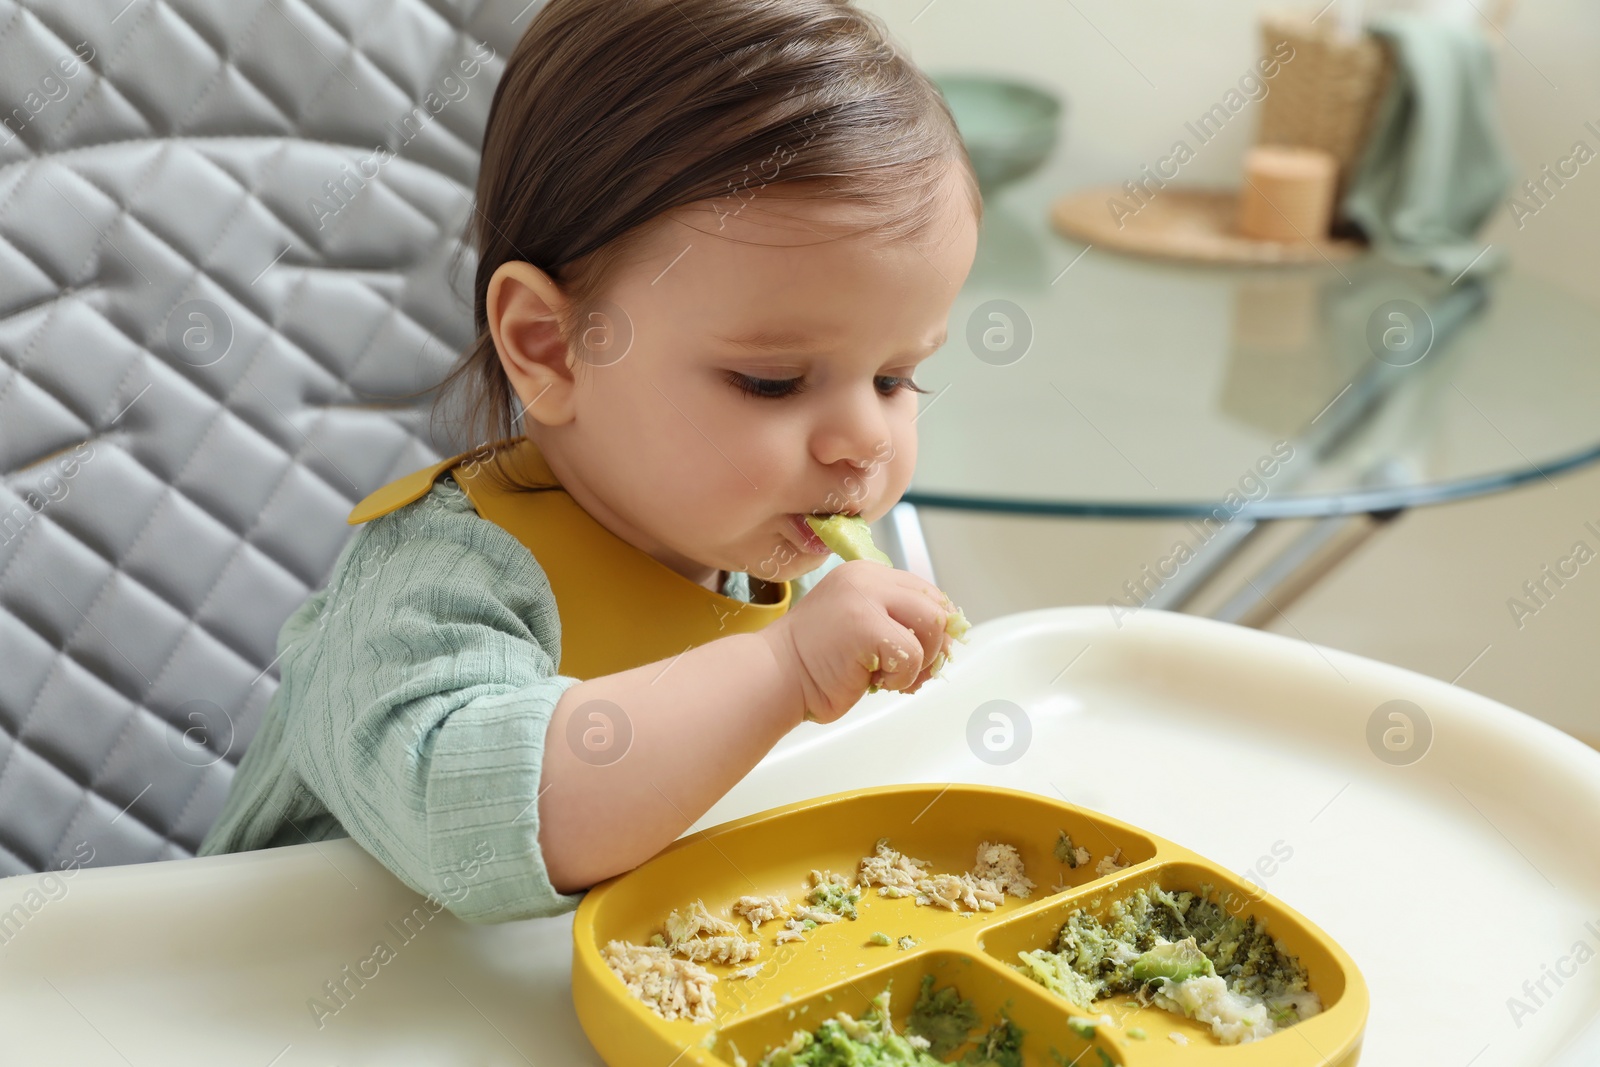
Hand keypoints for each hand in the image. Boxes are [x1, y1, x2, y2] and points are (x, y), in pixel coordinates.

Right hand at [762, 559, 954, 725]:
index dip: (934, 627)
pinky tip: (874, 680)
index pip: (926, 592)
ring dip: (919, 662)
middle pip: (936, 606)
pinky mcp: (866, 624)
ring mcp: (865, 598)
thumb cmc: (816, 663)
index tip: (924, 654)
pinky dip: (901, 678)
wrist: (775, 677)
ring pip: (932, 627)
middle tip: (910, 672)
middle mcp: (867, 578)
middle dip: (934, 646)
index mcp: (866, 573)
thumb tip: (951, 638)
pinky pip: (913, 654)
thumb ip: (898, 623)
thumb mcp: (862, 628)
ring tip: (887, 674)